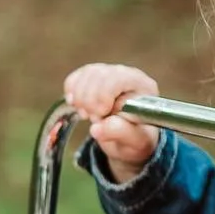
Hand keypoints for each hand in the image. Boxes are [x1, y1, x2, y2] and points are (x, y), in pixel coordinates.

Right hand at [64, 63, 159, 182]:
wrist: (129, 138)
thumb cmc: (137, 137)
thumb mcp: (136, 141)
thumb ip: (121, 133)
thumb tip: (96, 129)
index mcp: (142, 85)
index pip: (116, 78)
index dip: (101, 96)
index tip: (100, 116)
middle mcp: (126, 74)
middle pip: (97, 74)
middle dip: (89, 101)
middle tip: (95, 120)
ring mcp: (108, 73)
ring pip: (84, 76)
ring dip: (80, 100)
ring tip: (89, 116)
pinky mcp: (92, 78)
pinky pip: (74, 79)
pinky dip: (72, 95)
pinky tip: (80, 108)